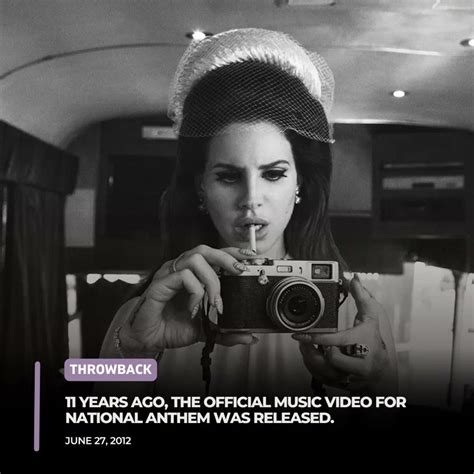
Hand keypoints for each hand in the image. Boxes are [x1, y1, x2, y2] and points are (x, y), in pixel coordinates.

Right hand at [120, 245, 258, 352]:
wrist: (147, 339)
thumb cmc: (171, 327)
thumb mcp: (206, 331)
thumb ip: (226, 332)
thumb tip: (249, 337)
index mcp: (193, 275)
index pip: (214, 256)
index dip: (232, 253)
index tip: (251, 257)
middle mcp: (181, 270)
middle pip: (205, 250)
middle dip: (226, 257)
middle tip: (240, 271)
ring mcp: (169, 275)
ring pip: (194, 258)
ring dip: (211, 279)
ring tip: (214, 301)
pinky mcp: (160, 284)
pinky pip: (182, 276)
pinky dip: (195, 291)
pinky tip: (194, 307)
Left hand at [292, 275, 397, 394]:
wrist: (383, 373)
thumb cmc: (376, 342)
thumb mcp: (372, 318)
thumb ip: (362, 298)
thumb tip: (354, 279)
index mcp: (363, 345)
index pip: (336, 341)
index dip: (316, 337)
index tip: (300, 334)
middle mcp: (358, 364)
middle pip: (330, 360)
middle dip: (314, 350)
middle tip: (306, 340)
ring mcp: (349, 377)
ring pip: (322, 371)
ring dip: (310, 358)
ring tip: (306, 346)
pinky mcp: (341, 385)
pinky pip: (320, 378)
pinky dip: (312, 367)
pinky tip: (312, 356)